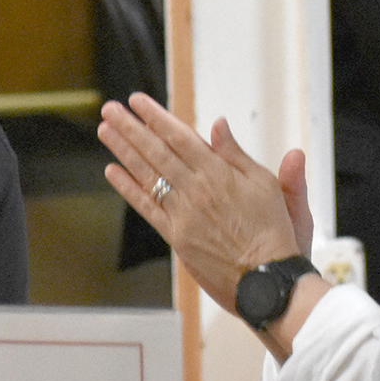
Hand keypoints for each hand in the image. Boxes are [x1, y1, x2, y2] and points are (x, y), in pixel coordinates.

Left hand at [98, 92, 308, 310]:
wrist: (267, 279)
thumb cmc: (274, 231)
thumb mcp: (266, 184)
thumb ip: (237, 154)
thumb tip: (218, 123)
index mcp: (219, 173)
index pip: (180, 136)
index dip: (156, 117)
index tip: (137, 101)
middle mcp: (196, 189)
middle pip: (156, 151)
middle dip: (131, 127)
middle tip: (109, 109)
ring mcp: (182, 213)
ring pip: (147, 175)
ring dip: (123, 150)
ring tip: (105, 131)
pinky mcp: (175, 236)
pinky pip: (147, 207)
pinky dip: (128, 188)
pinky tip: (112, 171)